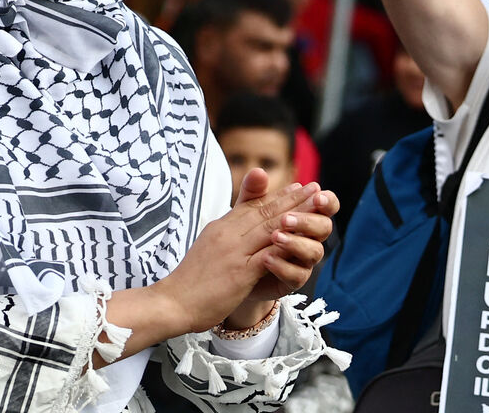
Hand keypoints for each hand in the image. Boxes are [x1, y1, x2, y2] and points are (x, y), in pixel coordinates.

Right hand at [155, 175, 331, 332]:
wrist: (172, 302)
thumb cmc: (190, 281)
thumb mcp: (208, 247)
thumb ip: (226, 234)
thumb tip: (237, 227)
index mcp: (221, 227)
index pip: (253, 206)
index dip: (277, 195)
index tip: (297, 187)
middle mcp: (227, 234)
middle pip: (265, 212)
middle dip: (293, 199)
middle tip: (315, 188)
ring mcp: (233, 252)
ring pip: (270, 228)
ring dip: (296, 215)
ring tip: (316, 206)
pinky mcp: (239, 272)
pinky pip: (267, 256)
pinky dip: (285, 246)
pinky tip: (302, 239)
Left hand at [240, 169, 337, 303]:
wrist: (232, 269)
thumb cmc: (247, 235)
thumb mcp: (246, 211)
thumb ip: (253, 192)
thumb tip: (258, 171)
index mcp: (305, 216)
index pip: (326, 206)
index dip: (327, 200)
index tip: (316, 193)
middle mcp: (309, 238)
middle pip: (324, 227)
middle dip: (307, 221)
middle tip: (286, 218)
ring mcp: (303, 260)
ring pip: (314, 252)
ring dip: (295, 243)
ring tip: (275, 237)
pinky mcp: (293, 280)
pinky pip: (297, 275)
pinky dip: (283, 266)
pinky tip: (267, 259)